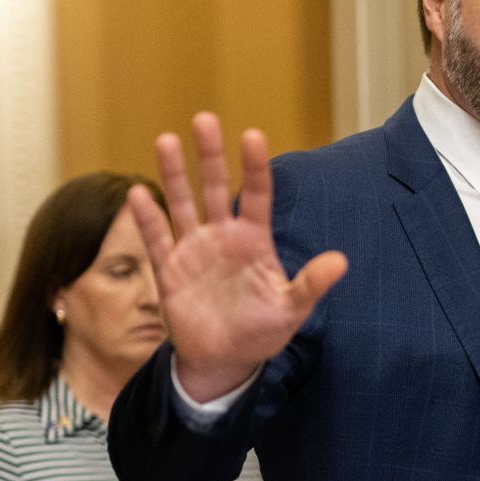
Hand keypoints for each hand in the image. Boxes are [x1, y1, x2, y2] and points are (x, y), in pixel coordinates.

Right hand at [127, 114, 348, 402]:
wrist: (225, 361)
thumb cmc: (262, 332)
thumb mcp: (291, 309)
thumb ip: (311, 284)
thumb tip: (341, 261)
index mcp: (254, 240)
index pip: (256, 195)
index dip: (254, 167)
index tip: (253, 136)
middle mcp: (222, 236)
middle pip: (214, 187)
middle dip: (209, 154)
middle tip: (204, 119)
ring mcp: (193, 250)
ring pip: (182, 204)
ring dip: (173, 174)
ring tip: (165, 140)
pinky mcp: (169, 270)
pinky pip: (157, 240)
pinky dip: (147, 219)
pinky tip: (138, 194)